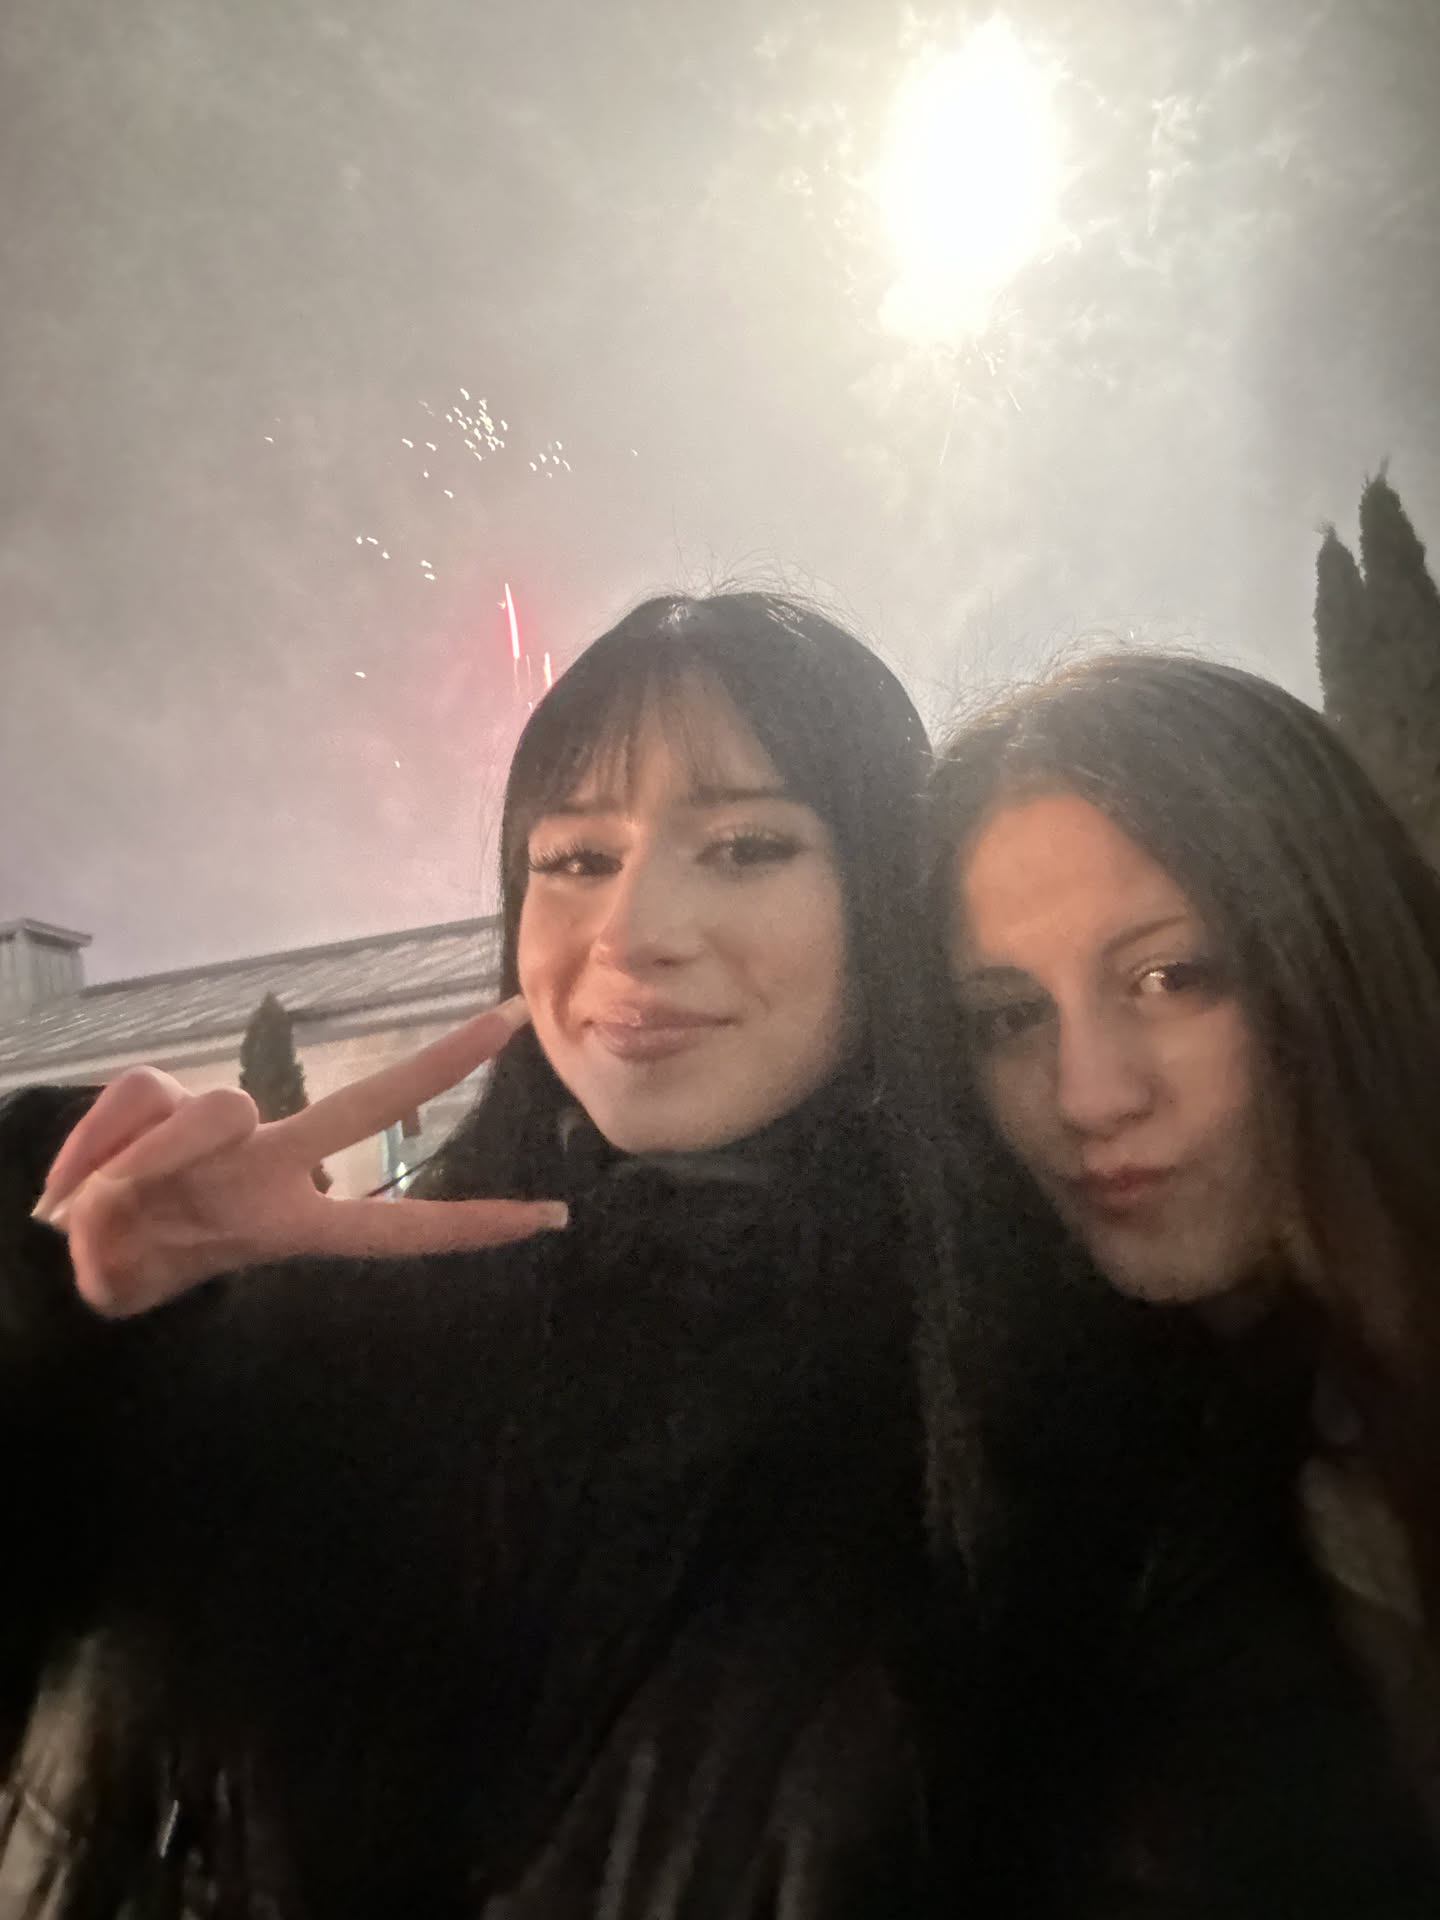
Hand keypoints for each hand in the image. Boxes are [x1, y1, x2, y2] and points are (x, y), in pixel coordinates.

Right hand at [30, 996, 566, 1317]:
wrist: (73, 1242)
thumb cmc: (127, 1254)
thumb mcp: (131, 1261)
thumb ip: (140, 1197)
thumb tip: (150, 1148)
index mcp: (287, 1222)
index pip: (396, 1227)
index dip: (472, 1226)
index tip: (553, 1217)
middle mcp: (272, 1161)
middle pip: (366, 1104)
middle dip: (440, 1063)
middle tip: (512, 1018)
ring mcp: (226, 1126)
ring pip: (209, 1111)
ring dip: (143, 1164)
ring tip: (103, 1201)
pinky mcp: (167, 1090)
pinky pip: (142, 1098)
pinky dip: (100, 1143)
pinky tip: (78, 1179)